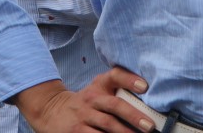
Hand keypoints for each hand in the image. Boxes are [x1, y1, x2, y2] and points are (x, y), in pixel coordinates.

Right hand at [15, 69, 154, 132]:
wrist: (52, 111)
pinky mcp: (77, 132)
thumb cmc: (86, 102)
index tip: (145, 86)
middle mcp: (92, 99)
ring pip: (107, 124)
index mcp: (99, 85)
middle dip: (133, 115)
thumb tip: (147, 104)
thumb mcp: (97, 89)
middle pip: (114, 105)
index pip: (115, 76)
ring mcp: (84, 116)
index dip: (130, 80)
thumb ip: (117, 90)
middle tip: (149, 126)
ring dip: (124, 132)